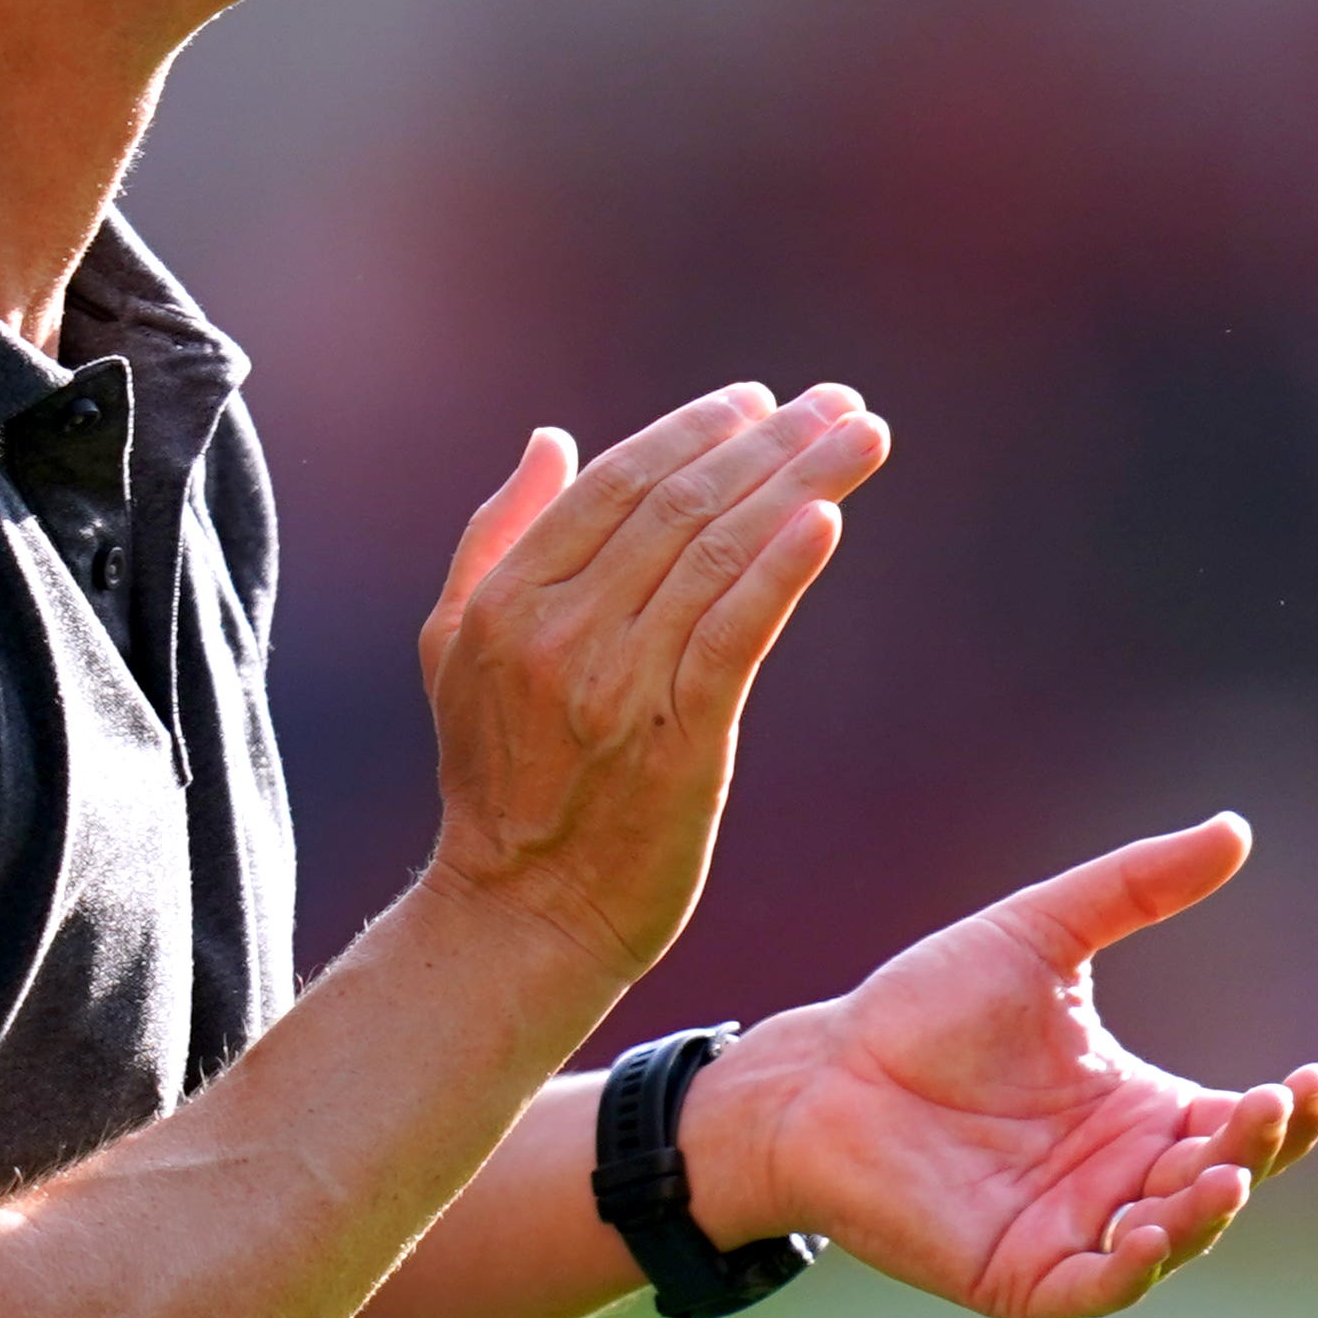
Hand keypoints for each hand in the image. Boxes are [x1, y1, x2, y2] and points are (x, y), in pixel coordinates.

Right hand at [416, 383, 890, 983]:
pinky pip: (736, 634)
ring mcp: (618, 686)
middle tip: (835, 402)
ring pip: (720, 555)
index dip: (690, 430)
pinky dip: (782, 570)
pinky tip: (827, 519)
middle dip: (767, 442)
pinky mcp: (677, 742)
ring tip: (862, 437)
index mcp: (508, 601)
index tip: (754, 400)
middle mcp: (560, 632)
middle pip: (680, 505)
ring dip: (800, 483)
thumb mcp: (456, 648)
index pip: (617, 483)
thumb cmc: (497, 783)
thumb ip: (498, 536)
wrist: (520, 918)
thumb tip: (552, 439)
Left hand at [694, 816, 1317, 1317]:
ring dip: (1205, 1214)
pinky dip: (1132, 1267)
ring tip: (1222, 1175)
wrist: (825, 1068)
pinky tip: (1148, 1230)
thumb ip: (1136, 887)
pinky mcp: (1024, 1273)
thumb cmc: (928, 1005)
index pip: (1240, 1125)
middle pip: (1219, 1179)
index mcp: (1140, 1110)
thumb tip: (1236, 830)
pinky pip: (1097, 1285)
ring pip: (1172, 1239)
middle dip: (1250, 1152)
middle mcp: (1122, 1177)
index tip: (1310, 1078)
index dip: (1288, 1115)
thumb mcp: (1041, 935)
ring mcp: (1077, 1231)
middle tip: (1266, 1108)